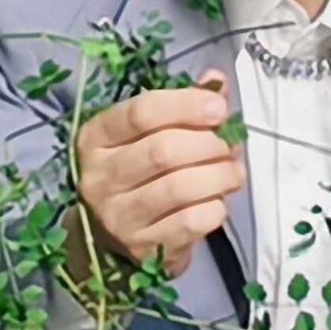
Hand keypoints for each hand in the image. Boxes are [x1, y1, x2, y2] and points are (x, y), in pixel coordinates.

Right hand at [64, 69, 245, 283]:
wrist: (112, 238)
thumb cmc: (137, 173)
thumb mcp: (149, 132)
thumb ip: (183, 104)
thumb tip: (217, 81)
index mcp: (97, 138)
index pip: (141, 113)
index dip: (186, 105)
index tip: (219, 107)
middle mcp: (100, 177)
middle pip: (163, 150)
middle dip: (209, 143)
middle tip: (230, 145)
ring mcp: (118, 217)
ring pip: (179, 187)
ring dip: (219, 175)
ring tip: (233, 171)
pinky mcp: (142, 249)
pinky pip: (189, 223)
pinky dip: (215, 207)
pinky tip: (218, 201)